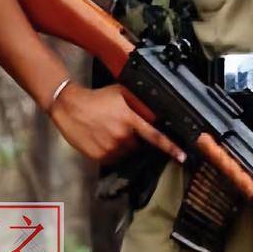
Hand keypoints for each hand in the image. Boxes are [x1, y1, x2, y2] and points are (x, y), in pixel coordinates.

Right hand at [49, 82, 185, 164]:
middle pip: (140, 145)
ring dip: (124, 145)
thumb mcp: (121, 93)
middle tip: (123, 127)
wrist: (70, 106)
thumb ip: (139, 101)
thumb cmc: (97, 98)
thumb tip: (156, 108)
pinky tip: (104, 138)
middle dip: (136, 139)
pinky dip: (113, 151)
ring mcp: (110, 147)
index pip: (155, 136)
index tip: (182, 156)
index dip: (171, 148)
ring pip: (127, 153)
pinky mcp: (100, 156)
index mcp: (130, 120)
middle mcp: (122, 135)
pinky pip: (114, 158)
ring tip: (111, 131)